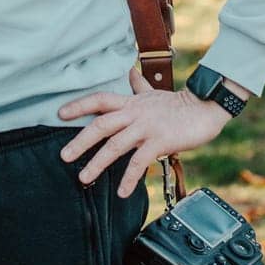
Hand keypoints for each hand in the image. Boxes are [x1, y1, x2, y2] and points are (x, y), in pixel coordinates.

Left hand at [56, 62, 227, 198]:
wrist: (204, 108)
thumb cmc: (178, 103)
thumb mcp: (154, 93)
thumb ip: (138, 86)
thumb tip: (129, 71)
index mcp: (131, 102)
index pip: (99, 100)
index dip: (79, 106)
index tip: (60, 114)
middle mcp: (134, 113)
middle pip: (101, 125)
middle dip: (80, 141)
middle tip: (64, 157)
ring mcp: (146, 127)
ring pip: (115, 145)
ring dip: (97, 163)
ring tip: (84, 179)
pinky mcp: (160, 141)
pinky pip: (140, 161)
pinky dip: (129, 178)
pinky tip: (122, 192)